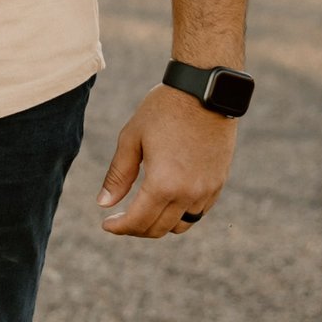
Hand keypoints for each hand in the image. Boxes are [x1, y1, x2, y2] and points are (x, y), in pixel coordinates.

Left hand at [97, 84, 236, 237]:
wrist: (204, 93)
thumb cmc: (162, 111)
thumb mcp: (131, 138)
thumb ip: (118, 175)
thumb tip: (103, 203)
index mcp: (163, 184)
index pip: (137, 221)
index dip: (118, 227)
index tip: (106, 224)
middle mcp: (187, 194)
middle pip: (158, 229)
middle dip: (136, 228)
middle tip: (120, 218)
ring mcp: (206, 191)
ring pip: (180, 225)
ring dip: (159, 224)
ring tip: (143, 211)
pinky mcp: (218, 184)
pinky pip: (198, 213)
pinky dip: (180, 215)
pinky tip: (166, 201)